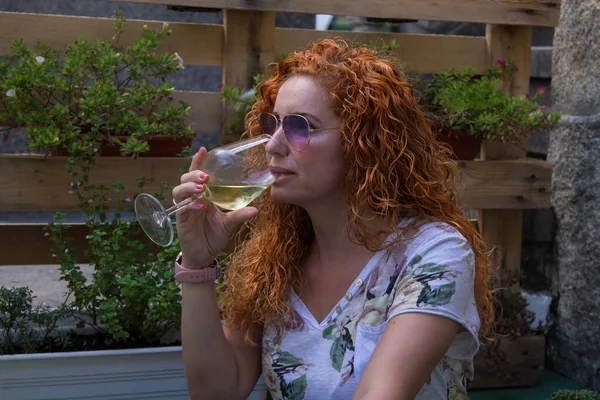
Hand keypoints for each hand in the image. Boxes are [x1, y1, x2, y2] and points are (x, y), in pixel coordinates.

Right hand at [173, 147, 258, 268]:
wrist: (204, 256)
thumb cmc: (214, 237)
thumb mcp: (229, 224)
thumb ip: (239, 215)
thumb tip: (256, 209)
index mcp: (204, 195)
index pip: (198, 174)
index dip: (198, 162)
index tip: (204, 150)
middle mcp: (193, 199)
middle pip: (186, 178)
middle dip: (194, 173)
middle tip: (206, 176)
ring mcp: (185, 208)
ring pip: (179, 190)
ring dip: (189, 186)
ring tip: (201, 188)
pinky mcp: (181, 219)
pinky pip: (181, 208)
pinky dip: (189, 204)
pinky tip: (199, 205)